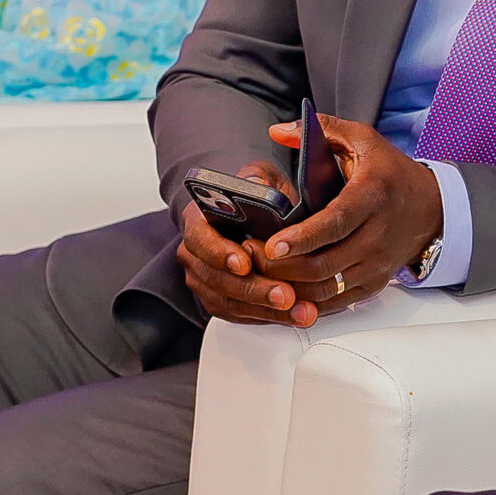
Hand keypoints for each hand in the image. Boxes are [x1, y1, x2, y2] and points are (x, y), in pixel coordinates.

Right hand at [177, 163, 316, 326]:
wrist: (253, 216)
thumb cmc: (255, 197)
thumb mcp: (259, 178)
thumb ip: (258, 180)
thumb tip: (256, 184)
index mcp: (198, 221)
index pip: (200, 239)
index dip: (220, 253)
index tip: (244, 263)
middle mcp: (196, 255)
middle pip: (217, 279)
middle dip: (253, 290)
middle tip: (284, 294)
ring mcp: (207, 281)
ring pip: (230, 303)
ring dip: (267, 310)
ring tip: (299, 310)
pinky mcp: (223, 301)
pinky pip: (242, 315)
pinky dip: (270, 317)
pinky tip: (296, 315)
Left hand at [251, 114, 442, 314]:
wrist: (432, 209)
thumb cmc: (391, 173)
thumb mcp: (363, 140)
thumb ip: (321, 129)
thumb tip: (278, 131)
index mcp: (373, 194)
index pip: (336, 222)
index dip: (304, 237)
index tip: (274, 245)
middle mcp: (378, 233)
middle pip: (326, 263)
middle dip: (283, 267)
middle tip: (252, 258)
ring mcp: (378, 263)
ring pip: (328, 287)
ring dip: (292, 286)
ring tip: (262, 274)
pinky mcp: (376, 283)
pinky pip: (338, 302)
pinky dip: (310, 301)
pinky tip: (287, 291)